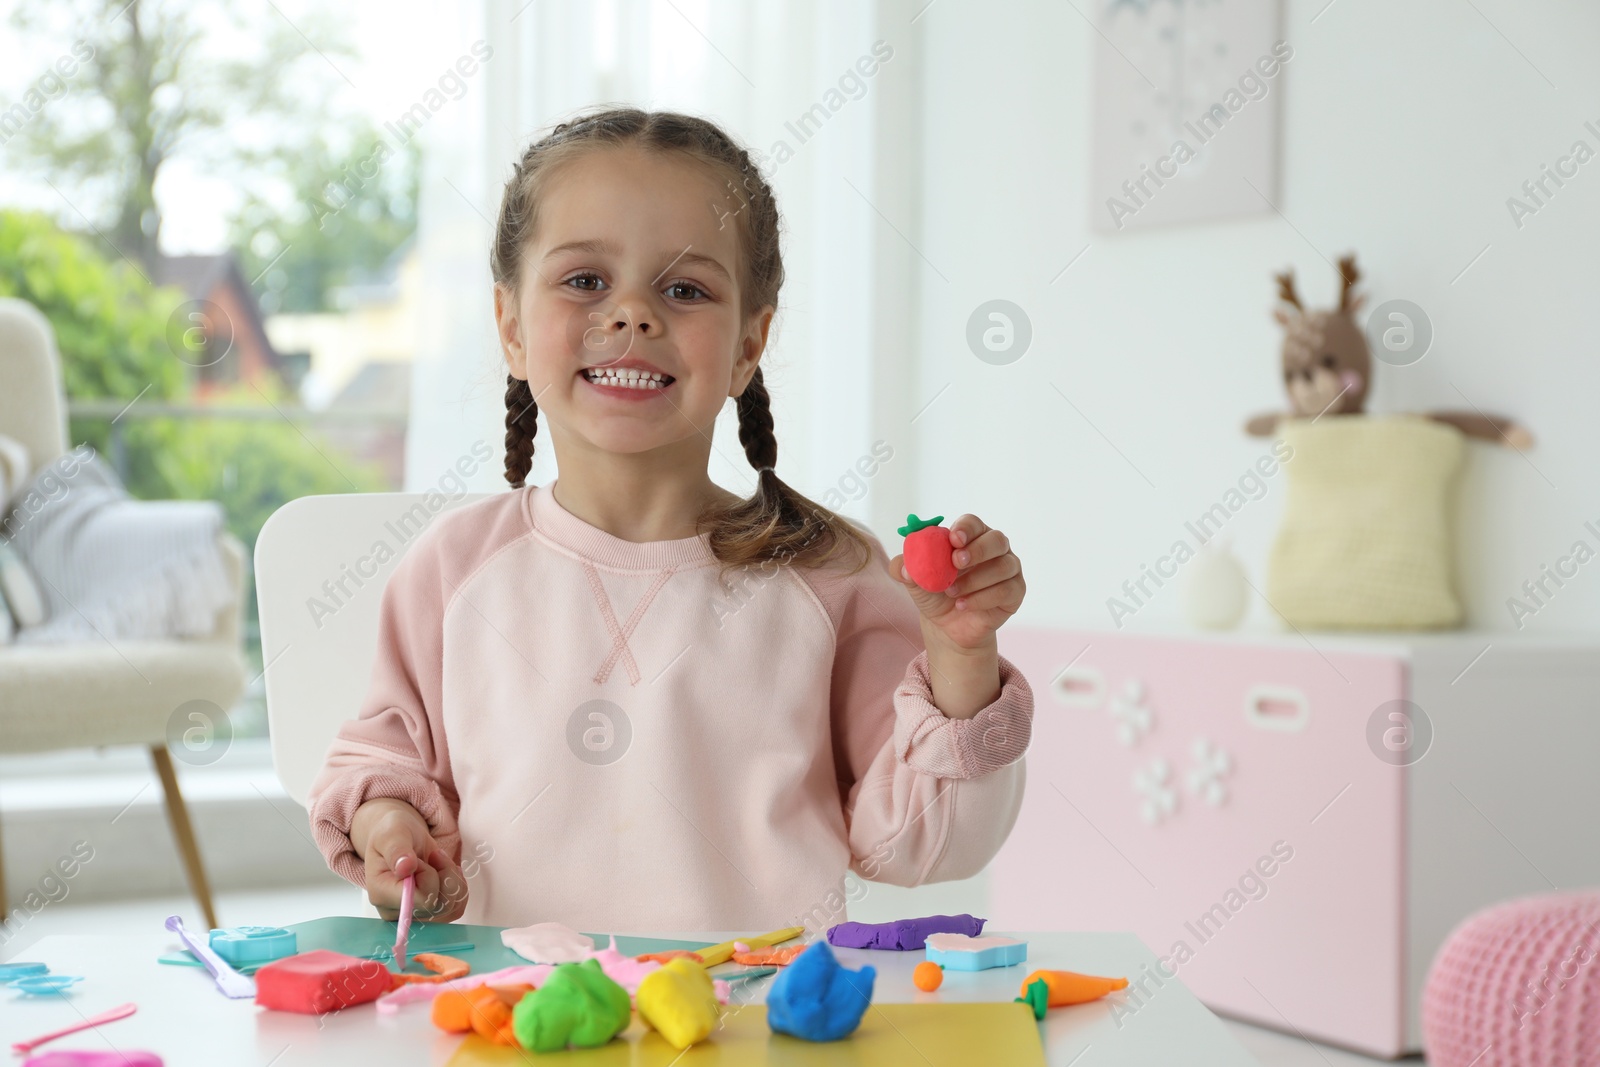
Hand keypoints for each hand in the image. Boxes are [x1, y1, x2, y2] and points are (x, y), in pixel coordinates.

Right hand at [353, 799, 467, 922]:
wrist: (401, 839)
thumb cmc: (393, 835)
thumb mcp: (392, 834)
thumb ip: (397, 850)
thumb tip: (404, 868)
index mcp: (380, 894)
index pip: (419, 899)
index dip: (428, 875)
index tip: (419, 859)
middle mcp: (395, 912)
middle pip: (437, 906)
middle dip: (443, 875)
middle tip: (432, 856)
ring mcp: (413, 916)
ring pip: (450, 908)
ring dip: (451, 879)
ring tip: (437, 861)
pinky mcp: (429, 915)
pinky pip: (456, 908)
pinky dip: (457, 887)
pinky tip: (444, 872)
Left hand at [889, 514, 1024, 651]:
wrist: (946, 626)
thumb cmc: (934, 594)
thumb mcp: (914, 581)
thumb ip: (904, 569)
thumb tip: (903, 566)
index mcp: (971, 537)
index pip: (973, 523)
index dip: (965, 528)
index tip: (953, 539)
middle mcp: (995, 549)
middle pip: (997, 539)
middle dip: (977, 550)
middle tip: (956, 562)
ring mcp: (1009, 570)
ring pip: (1003, 566)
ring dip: (975, 580)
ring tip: (952, 593)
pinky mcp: (1015, 592)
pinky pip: (1006, 590)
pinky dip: (982, 598)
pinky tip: (964, 605)